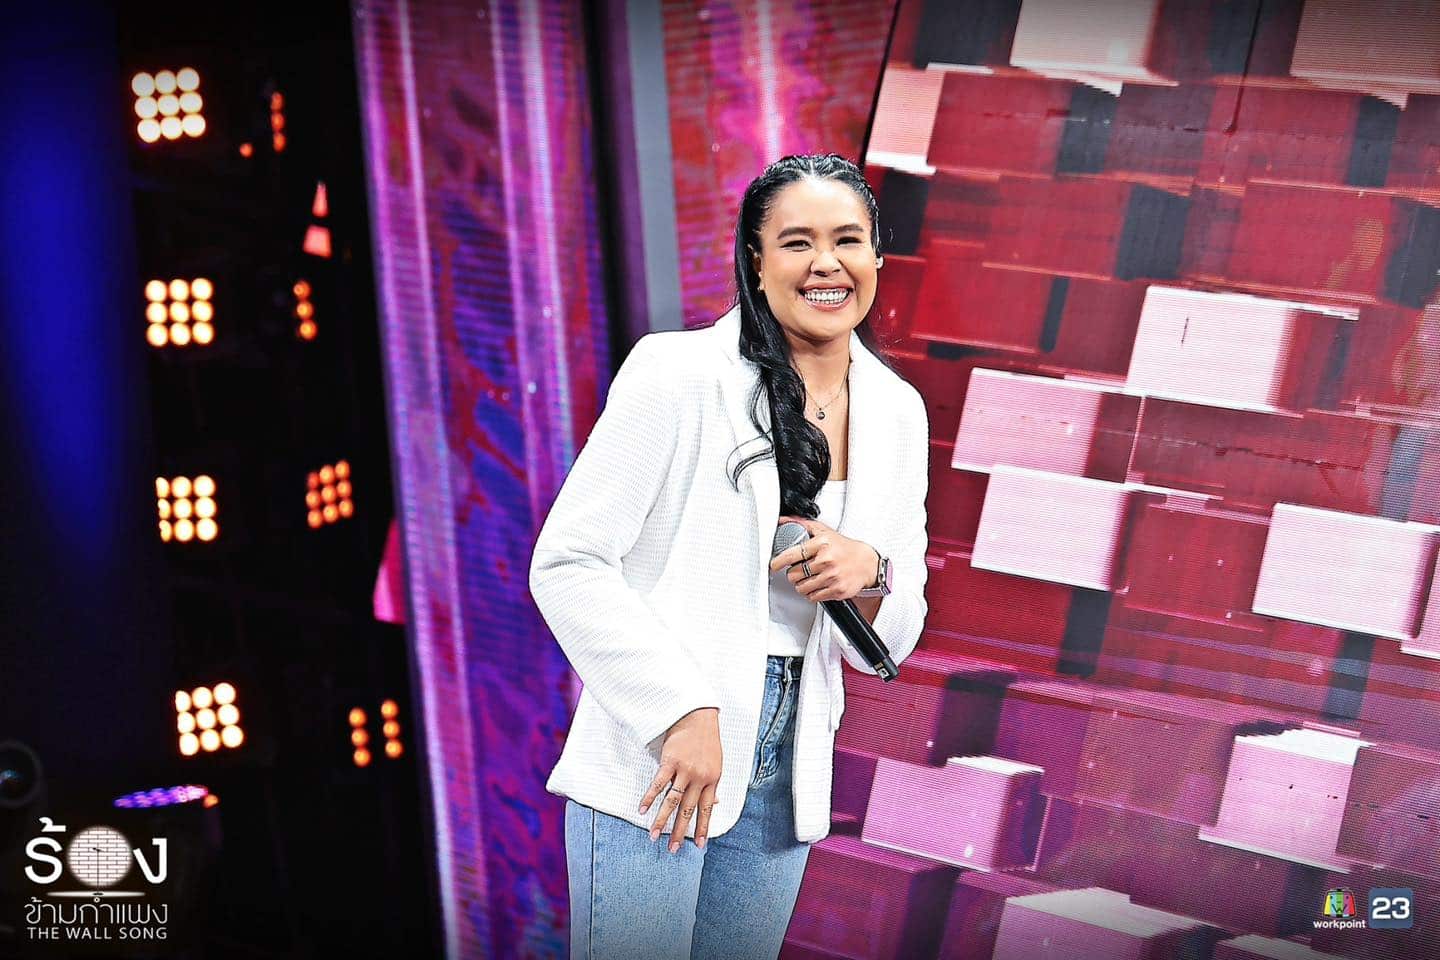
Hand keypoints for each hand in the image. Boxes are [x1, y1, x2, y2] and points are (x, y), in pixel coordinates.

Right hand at [638, 707, 721, 851]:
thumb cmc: (707, 741)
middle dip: (679, 831)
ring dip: (662, 820)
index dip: (702, 828)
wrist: (697, 717)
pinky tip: (643, 809)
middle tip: (672, 849)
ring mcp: (684, 771)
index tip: (698, 845)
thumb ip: (713, 784)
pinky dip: (650, 797)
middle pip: (688, 810)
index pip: (707, 810)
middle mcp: (699, 779)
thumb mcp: (716, 764)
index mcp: (713, 780)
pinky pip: (658, 784)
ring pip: (672, 801)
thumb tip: (716, 803)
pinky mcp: (670, 762)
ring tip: (654, 835)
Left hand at [769, 517, 878, 602]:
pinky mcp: (836, 590)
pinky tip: (816, 586)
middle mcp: (826, 560)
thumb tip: (782, 521)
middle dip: (792, 574)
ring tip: (807, 579)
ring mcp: (832, 577)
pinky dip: (811, 593)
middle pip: (794, 574)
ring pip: (802, 588)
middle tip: (798, 571)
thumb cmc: (844, 548)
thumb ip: (802, 525)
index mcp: (822, 544)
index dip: (779, 561)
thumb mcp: (824, 531)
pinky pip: (813, 597)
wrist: (867, 563)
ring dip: (800, 585)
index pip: (792, 554)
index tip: (774, 565)